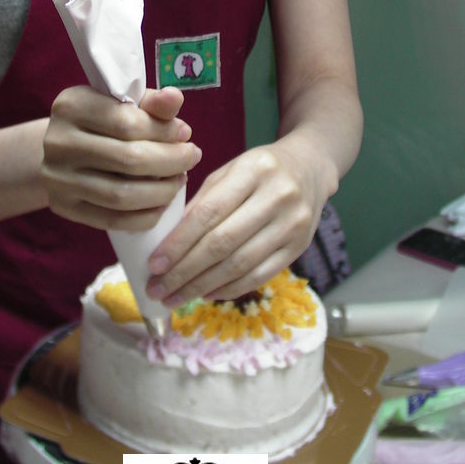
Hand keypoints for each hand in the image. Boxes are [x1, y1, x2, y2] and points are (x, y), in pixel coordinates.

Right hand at [41, 85, 201, 230]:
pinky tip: (161, 204)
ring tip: (179, 180)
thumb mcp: (122, 103)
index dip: (164, 131)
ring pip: (122, 194)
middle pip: (129, 159)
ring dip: (161, 191)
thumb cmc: (100, 121)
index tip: (185, 133)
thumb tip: (175, 99)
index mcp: (71, 106)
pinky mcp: (63, 207)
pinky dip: (145, 216)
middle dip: (171, 161)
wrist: (60, 150)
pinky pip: (112, 220)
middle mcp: (58, 141)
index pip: (128, 123)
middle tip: (192, 157)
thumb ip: (151, 102)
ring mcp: (57, 178)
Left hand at [146, 136, 328, 304]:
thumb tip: (169, 244)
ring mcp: (293, 224)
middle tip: (158, 289)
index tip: (154, 265)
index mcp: (253, 170)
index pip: (208, 214)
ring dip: (203, 286)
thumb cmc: (260, 169)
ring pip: (240, 265)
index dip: (178, 243)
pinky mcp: (300, 246)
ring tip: (176, 297)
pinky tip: (207, 293)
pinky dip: (230, 288)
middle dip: (185, 272)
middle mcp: (277, 196)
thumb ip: (202, 202)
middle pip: (222, 244)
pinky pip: (260, 275)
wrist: (310, 166)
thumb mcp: (229, 171)